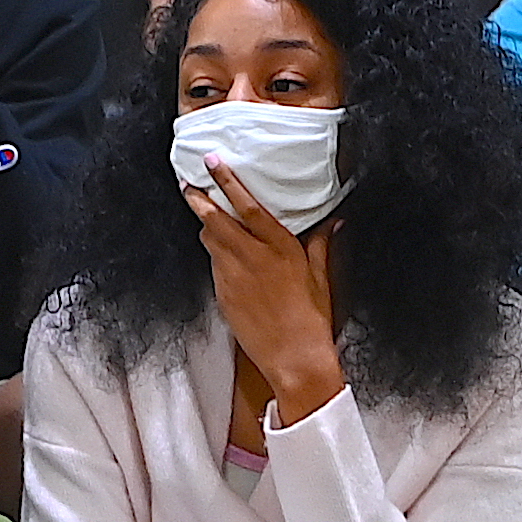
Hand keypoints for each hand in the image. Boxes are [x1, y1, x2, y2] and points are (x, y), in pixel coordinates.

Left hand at [189, 165, 343, 411]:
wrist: (293, 358)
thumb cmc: (311, 319)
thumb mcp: (320, 277)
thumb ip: (321, 245)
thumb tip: (334, 223)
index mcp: (280, 247)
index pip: (248, 206)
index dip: (228, 182)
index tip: (213, 163)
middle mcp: (253, 258)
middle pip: (216, 219)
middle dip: (198, 199)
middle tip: (187, 182)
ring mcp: (233, 276)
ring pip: (210, 241)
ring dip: (206, 226)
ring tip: (203, 212)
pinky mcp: (223, 294)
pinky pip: (214, 266)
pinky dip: (215, 255)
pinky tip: (220, 253)